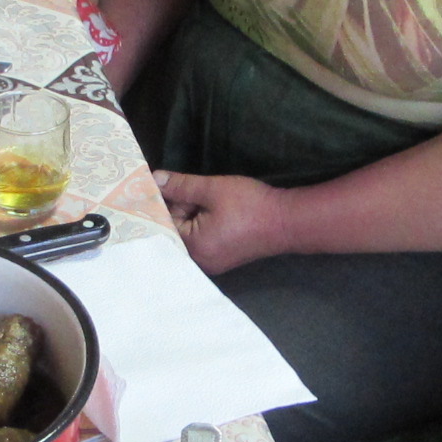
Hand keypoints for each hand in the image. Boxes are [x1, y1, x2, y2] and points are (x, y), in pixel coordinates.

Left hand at [156, 170, 291, 273]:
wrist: (287, 221)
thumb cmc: (250, 205)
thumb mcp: (212, 189)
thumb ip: (181, 185)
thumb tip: (154, 179)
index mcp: (193, 247)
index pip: (162, 223)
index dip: (160, 201)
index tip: (155, 184)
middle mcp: (198, 261)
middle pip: (174, 231)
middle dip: (176, 208)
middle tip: (182, 186)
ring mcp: (211, 263)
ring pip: (187, 235)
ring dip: (189, 214)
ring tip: (198, 195)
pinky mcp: (221, 259)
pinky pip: (200, 240)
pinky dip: (200, 224)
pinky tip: (209, 209)